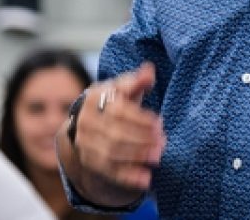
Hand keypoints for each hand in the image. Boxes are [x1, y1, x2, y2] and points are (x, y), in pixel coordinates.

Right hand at [72, 63, 165, 196]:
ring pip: (111, 154)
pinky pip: (109, 172)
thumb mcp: (125, 88)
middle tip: (163, 142)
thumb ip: (137, 81)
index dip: (140, 118)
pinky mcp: (91, 162)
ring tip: (158, 156)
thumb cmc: (116, 101)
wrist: (92, 122)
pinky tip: (146, 179)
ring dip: (136, 156)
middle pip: (114, 134)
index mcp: (94, 99)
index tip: (159, 123)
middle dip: (141, 139)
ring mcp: (85, 144)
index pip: (117, 111)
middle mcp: (86, 123)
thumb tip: (149, 71)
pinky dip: (128, 177)